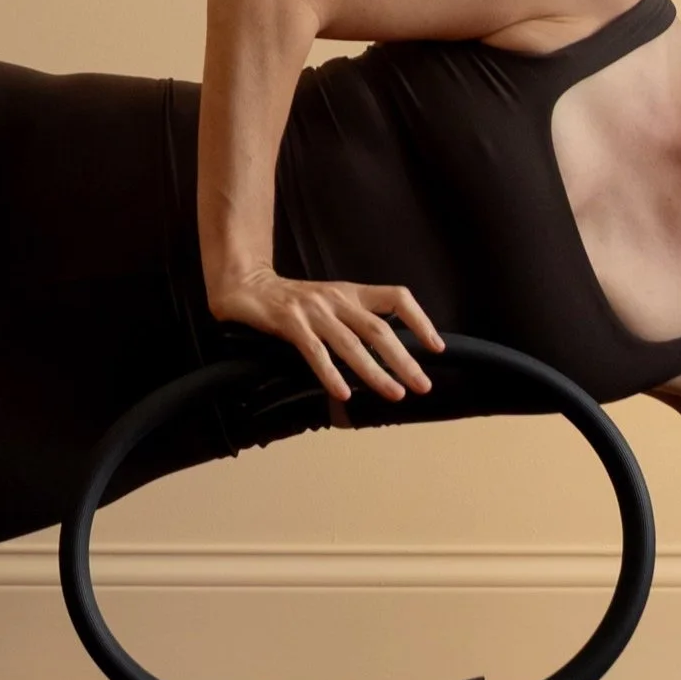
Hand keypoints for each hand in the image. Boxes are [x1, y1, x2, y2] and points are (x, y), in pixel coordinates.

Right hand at [207, 268, 443, 403]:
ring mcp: (313, 311)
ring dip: (375, 371)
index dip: (420, 321)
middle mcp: (336, 299)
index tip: (435, 347)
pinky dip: (331, 374)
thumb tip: (382, 354)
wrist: (244, 285)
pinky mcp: (289, 323)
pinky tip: (343, 393)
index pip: (396, 298)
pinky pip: (315, 352)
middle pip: (379, 329)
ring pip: (352, 343)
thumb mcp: (326, 302)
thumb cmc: (288, 300)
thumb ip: (350, 321)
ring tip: (394, 393)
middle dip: (404, 359)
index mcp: (350, 292)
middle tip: (422, 385)